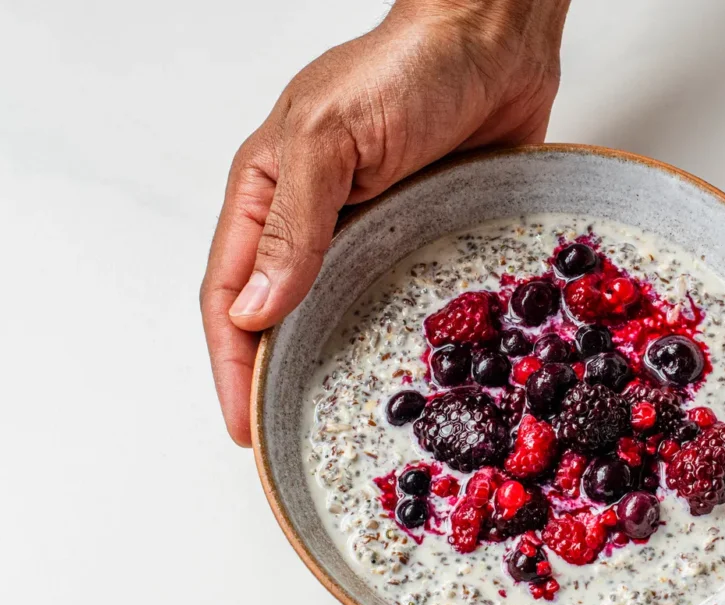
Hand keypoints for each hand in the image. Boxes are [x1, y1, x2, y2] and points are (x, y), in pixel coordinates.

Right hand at [200, 0, 567, 444]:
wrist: (495, 41)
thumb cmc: (405, 69)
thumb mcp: (330, 139)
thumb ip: (294, 226)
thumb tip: (255, 312)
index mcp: (269, 194)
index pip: (229, 295)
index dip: (230, 365)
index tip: (243, 427)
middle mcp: (317, 222)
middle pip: (282, 317)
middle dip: (279, 381)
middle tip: (293, 442)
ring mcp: (375, 233)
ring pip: (343, 317)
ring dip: (341, 368)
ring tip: (350, 427)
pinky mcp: (428, 237)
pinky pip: (409, 302)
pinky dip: (406, 343)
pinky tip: (416, 380)